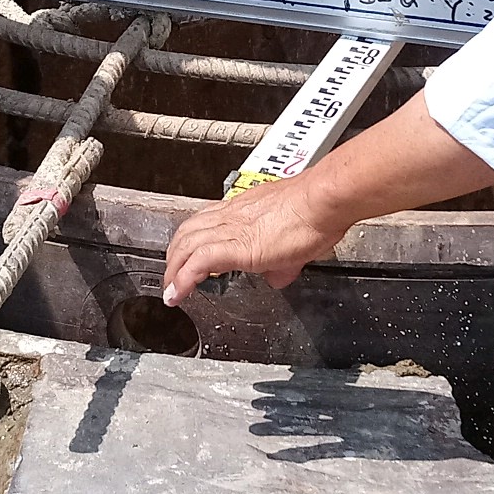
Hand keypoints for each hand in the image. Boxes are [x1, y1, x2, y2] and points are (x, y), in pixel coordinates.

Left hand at [160, 171, 349, 303]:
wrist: (322, 200)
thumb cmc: (316, 211)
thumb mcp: (294, 238)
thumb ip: (282, 259)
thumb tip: (279, 274)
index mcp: (244, 209)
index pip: (206, 220)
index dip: (192, 238)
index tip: (188, 254)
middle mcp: (232, 216)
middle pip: (188, 231)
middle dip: (175, 255)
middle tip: (172, 274)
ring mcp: (232, 229)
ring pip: (186, 245)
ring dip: (174, 269)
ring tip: (171, 289)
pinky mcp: (236, 246)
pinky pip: (198, 263)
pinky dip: (183, 279)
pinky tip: (179, 293)